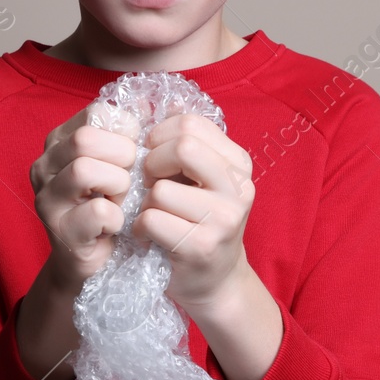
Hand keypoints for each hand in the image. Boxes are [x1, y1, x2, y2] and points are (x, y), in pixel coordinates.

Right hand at [29, 103, 140, 296]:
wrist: (96, 260)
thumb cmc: (110, 205)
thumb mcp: (117, 163)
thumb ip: (128, 133)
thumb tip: (147, 100)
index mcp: (58, 141)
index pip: (96, 112)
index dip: (125, 131)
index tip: (132, 153)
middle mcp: (44, 165)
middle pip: (85, 138)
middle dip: (121, 156)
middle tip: (131, 177)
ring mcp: (47, 199)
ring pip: (85, 170)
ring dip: (118, 185)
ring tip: (123, 200)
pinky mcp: (61, 232)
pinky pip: (98, 213)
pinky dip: (118, 218)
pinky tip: (117, 225)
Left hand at [132, 110, 255, 314]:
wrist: (213, 280)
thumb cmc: (197, 221)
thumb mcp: (199, 177)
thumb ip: (186, 140)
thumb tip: (168, 98)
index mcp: (238, 164)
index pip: (190, 124)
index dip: (158, 136)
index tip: (153, 155)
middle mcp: (239, 189)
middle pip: (181, 147)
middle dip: (151, 163)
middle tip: (148, 182)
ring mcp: (224, 220)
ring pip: (160, 189)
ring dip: (144, 202)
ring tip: (152, 213)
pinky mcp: (201, 247)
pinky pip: (151, 220)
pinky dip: (140, 227)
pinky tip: (148, 235)